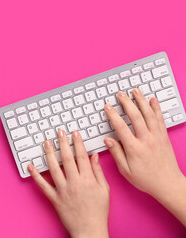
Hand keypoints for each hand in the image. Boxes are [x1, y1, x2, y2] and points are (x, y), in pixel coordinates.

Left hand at [28, 130, 109, 237]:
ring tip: (47, 142)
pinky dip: (35, 175)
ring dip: (49, 154)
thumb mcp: (104, 190)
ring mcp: (63, 190)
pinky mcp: (54, 198)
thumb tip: (93, 156)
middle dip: (63, 143)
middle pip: (67, 159)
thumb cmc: (98, 211)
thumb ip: (98, 172)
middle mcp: (74, 183)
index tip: (74, 133)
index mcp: (88, 180)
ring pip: (54, 168)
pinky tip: (30, 166)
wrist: (89, 230)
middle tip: (59, 132)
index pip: (82, 156)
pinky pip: (43, 185)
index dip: (78, 143)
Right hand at [104, 88, 185, 225]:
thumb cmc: (146, 179)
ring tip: (135, 91)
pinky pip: (160, 119)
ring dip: (141, 101)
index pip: (121, 127)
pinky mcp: (164, 137)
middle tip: (120, 94)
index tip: (107, 107)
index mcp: (134, 148)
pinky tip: (152, 100)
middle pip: (135, 116)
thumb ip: (116, 153)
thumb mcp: (125, 170)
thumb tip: (108, 140)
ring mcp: (157, 137)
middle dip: (126, 103)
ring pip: (148, 114)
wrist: (168, 184)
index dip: (112, 115)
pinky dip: (156, 108)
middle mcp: (146, 140)